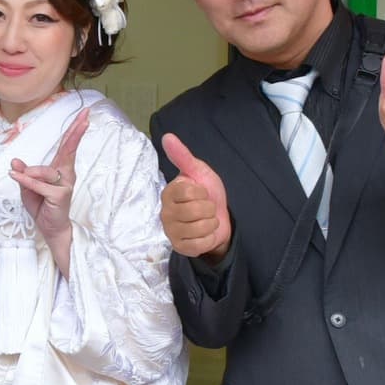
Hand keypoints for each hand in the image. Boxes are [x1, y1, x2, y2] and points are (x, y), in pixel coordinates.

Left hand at [9, 107, 88, 273]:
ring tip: (18, 176)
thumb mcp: (27, 187)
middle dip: (76, 131)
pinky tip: (17, 178)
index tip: (84, 115)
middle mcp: (65, 174)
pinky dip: (26, 181)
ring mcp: (64, 185)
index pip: (66, 146)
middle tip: (86, 115)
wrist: (49, 228)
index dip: (74, 129)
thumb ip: (23, 173)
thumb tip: (15, 161)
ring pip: (44, 171)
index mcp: (59, 169)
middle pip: (69, 149)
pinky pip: (38, 185)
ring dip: (29, 173)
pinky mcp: (59, 196)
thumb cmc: (42, 206)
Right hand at [160, 133, 231, 259]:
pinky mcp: (179, 248)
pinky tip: (204, 234)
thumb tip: (167, 136)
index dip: (202, 192)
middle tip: (206, 208)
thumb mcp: (198, 171)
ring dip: (210, 223)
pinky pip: (200, 244)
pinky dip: (209, 238)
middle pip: (196, 210)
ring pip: (200, 228)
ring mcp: (171, 232)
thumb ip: (182, 156)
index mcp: (168, 193)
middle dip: (209, 208)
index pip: (189, 192)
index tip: (201, 192)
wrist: (219, 217)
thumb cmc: (207, 193)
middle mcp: (165, 213)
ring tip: (206, 220)